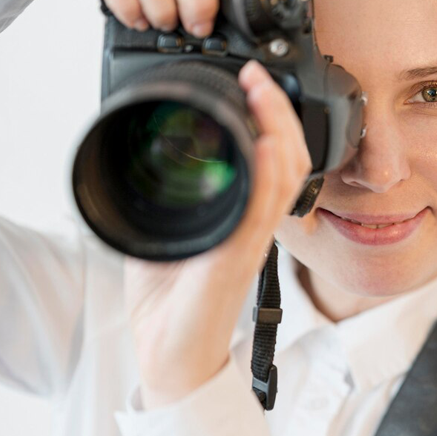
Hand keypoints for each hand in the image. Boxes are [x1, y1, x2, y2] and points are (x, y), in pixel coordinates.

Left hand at [123, 59, 312, 408]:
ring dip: (278, 131)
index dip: (274, 116)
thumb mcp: (164, 233)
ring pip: (284, 178)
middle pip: (291, 159)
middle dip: (280, 111)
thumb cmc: (171, 304)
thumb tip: (145, 159)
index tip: (253, 80)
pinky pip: (260, 214)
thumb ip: (167, 198)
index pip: (276, 158)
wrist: (168, 357)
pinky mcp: (233, 261)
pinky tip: (265, 151)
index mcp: (242, 216)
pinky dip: (266, 178)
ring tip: (265, 96)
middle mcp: (254, 226)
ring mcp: (248, 242)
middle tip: (260, 78)